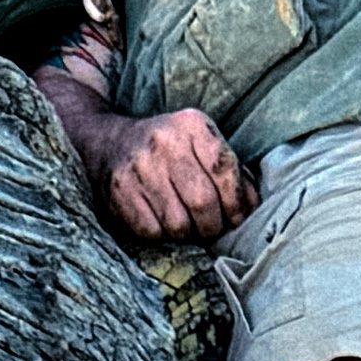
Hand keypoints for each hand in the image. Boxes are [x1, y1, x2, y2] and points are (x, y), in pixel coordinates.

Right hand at [95, 102, 252, 242]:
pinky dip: (162, 235)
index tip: (236, 218)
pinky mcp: (120, 190)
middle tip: (211, 229)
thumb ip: (230, 171)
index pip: (224, 171)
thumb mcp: (200, 145)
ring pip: (178, 223)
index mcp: (192, 125)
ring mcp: (140, 167)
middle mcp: (165, 142)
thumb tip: (252, 205)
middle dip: (213, 226)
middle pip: (203, 203)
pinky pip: (152, 231)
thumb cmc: (167, 151)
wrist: (108, 143)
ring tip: (187, 226)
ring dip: (187, 233)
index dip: (236, 204)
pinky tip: (162, 223)